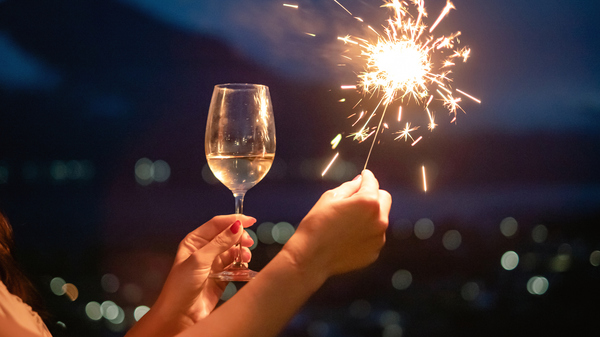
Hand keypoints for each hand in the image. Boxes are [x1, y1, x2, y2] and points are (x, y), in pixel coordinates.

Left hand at [129, 215, 254, 336]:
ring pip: (233, 251)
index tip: (250, 220)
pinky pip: (235, 267)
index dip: (233, 220)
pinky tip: (243, 268)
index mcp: (194, 242)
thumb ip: (219, 242)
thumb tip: (236, 226)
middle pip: (227, 236)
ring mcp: (213, 265)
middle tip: (248, 242)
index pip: (216, 224)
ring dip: (241, 252)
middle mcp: (204, 251)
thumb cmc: (180, 287)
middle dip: (239, 237)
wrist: (179, 316)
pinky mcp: (221, 278)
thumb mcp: (199, 260)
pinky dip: (241, 266)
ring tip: (245, 258)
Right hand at [283, 170, 391, 278]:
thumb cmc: (317, 225)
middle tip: (356, 199)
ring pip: (380, 219)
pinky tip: (348, 236)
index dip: (366, 177)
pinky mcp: (374, 252)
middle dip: (373, 195)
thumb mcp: (330, 198)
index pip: (372, 182)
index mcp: (368, 202)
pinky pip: (374, 236)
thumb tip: (360, 181)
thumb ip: (350, 187)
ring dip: (370, 215)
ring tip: (348, 222)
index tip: (364, 176)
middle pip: (384, 199)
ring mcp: (378, 238)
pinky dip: (366, 233)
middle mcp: (379, 220)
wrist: (311, 257)